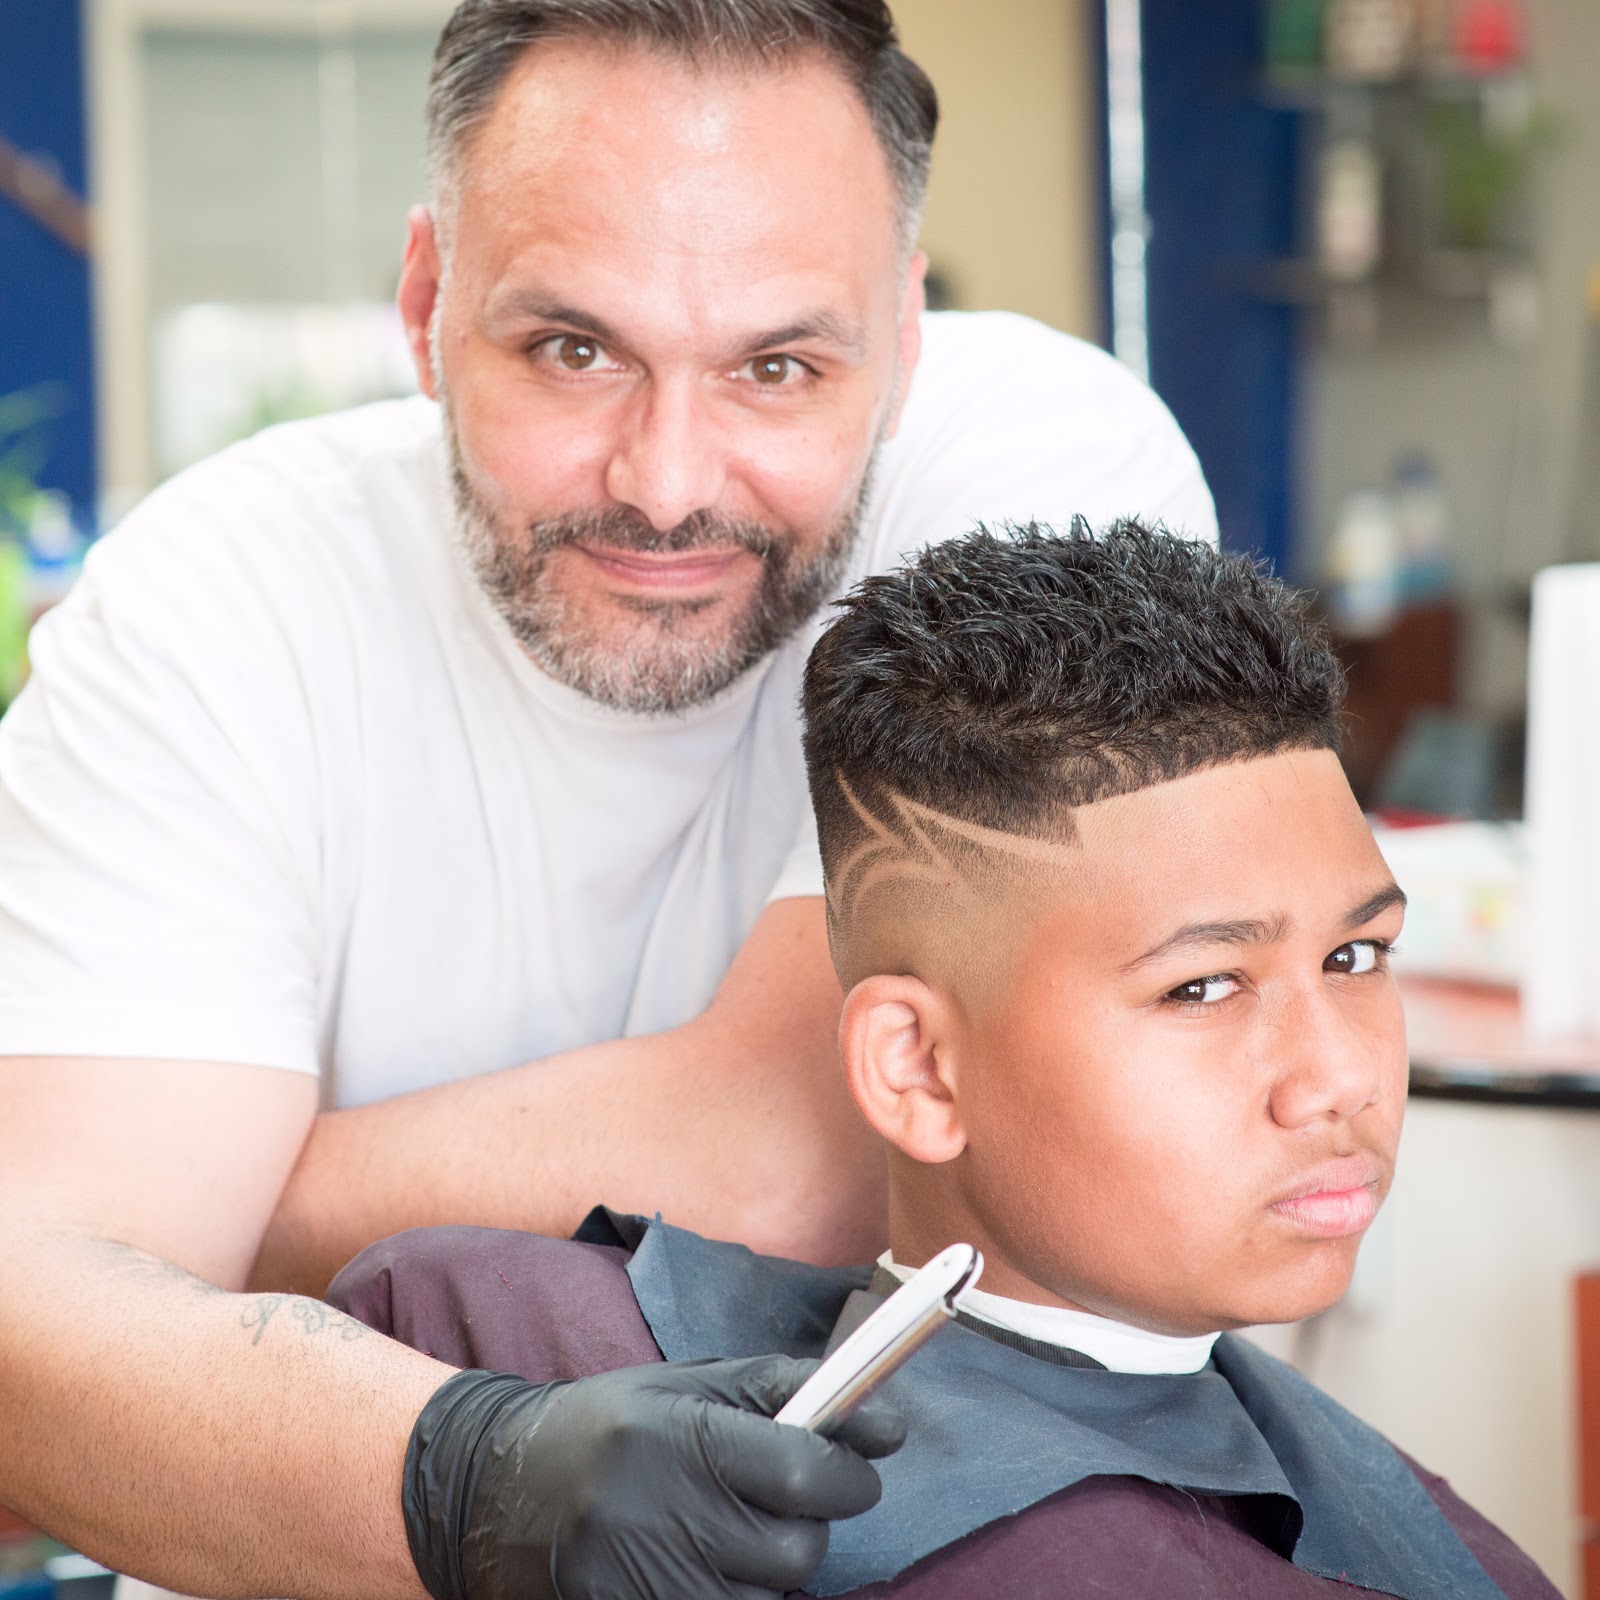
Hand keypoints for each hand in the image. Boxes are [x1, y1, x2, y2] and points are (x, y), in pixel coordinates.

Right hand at [403, 1356, 906, 1599]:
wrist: (497, 1489)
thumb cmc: (609, 1425)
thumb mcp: (690, 1386)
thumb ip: (785, 1393)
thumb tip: (887, 1424)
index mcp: (680, 1439)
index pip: (804, 1471)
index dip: (847, 1472)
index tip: (854, 1465)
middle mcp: (662, 1517)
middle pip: (796, 1552)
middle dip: (806, 1526)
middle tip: (778, 1502)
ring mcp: (645, 1586)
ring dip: (766, 1571)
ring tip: (722, 1532)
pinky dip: (732, 1597)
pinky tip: (704, 1566)